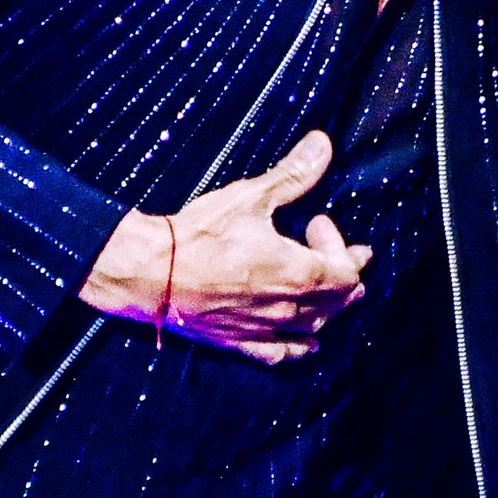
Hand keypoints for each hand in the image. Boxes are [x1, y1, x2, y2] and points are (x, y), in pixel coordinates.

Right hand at [79, 131, 372, 364]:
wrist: (151, 273)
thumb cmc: (200, 235)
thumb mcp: (250, 198)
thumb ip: (293, 175)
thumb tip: (323, 144)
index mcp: (299, 273)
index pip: (346, 271)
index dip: (342, 247)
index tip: (319, 222)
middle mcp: (289, 309)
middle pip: (338, 301)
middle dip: (341, 274)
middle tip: (331, 251)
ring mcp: (266, 329)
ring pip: (315, 327)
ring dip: (327, 307)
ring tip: (325, 291)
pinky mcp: (241, 342)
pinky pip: (282, 352)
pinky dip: (300, 345)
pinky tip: (306, 341)